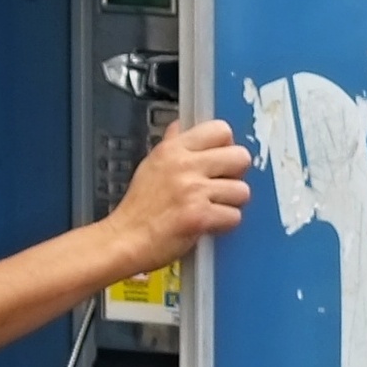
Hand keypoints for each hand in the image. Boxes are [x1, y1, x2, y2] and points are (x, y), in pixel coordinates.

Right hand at [115, 118, 253, 264]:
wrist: (124, 240)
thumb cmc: (139, 208)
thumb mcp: (151, 166)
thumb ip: (172, 145)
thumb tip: (180, 126)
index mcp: (173, 149)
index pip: (221, 129)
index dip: (227, 147)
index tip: (219, 162)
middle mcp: (184, 165)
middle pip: (240, 157)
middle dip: (236, 175)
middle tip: (220, 188)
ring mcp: (193, 190)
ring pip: (242, 191)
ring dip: (231, 204)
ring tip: (211, 209)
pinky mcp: (199, 216)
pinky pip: (234, 216)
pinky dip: (224, 225)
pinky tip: (207, 225)